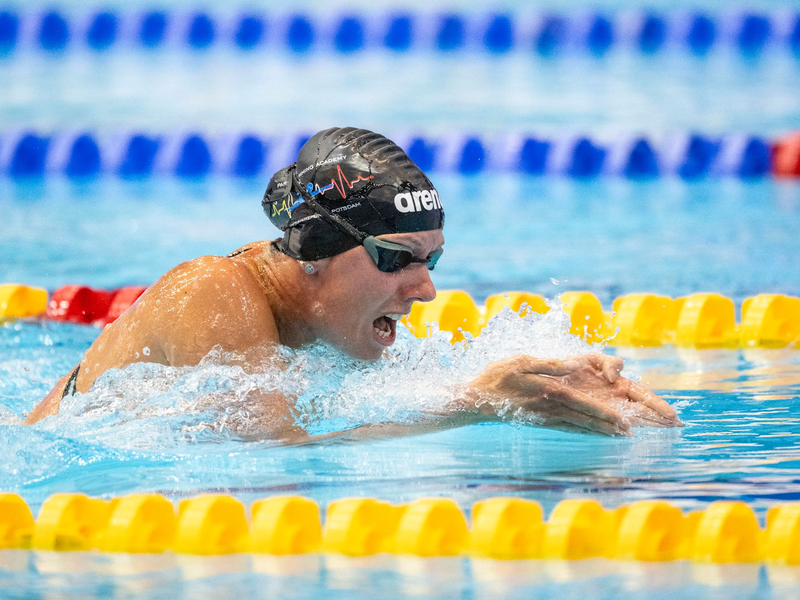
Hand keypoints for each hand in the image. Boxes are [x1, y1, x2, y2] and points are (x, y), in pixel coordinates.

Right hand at [461, 353, 682, 436]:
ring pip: (578, 425)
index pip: (583, 404)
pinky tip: (592, 434)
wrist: (476, 400)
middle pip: (585, 418)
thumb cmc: (497, 376)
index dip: (604, 413)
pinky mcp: (540, 421)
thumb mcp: (522, 362)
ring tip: (620, 436)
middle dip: (609, 426)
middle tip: (631, 433)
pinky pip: (566, 428)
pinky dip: (583, 431)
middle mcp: (550, 408)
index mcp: (549, 392)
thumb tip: (573, 366)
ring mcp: (545, 417)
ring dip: (600, 431)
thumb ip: (549, 365)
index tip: (623, 420)